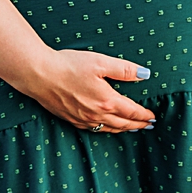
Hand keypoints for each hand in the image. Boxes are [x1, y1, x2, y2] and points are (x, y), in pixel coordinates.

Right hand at [16, 47, 155, 131]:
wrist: (38, 74)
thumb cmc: (69, 65)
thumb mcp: (101, 62)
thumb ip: (125, 69)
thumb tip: (145, 74)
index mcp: (107, 100)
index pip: (131, 112)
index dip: (144, 115)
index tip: (153, 117)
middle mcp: (96, 114)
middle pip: (122, 123)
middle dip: (137, 125)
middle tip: (148, 126)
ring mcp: (82, 118)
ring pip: (108, 128)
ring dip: (123, 129)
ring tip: (132, 128)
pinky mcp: (70, 119)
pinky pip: (93, 129)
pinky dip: (105, 129)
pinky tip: (105, 127)